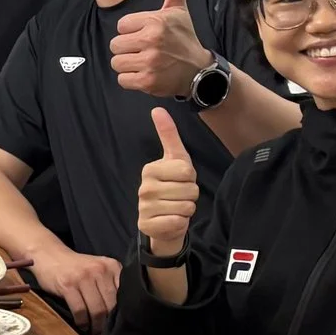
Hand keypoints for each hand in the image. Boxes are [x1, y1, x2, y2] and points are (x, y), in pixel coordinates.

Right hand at [32, 243, 121, 334]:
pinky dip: (82, 322)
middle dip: (107, 324)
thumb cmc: (76, 267)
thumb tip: (119, 312)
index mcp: (112, 266)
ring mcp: (83, 277)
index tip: (116, 324)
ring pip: (97, 310)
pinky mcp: (68, 285)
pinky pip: (80, 310)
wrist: (49, 255)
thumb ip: (110, 283)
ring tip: (94, 333)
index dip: (121, 313)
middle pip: (111, 305)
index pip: (124, 295)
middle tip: (104, 334)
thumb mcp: (98, 268)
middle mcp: (100, 270)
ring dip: (95, 327)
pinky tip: (82, 325)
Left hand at [110, 0, 211, 96]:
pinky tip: (145, 74)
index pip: (121, 25)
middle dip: (127, 48)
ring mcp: (149, 62)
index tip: (146, 35)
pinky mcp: (147, 81)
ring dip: (127, 65)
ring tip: (144, 62)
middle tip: (144, 50)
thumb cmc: (184, 38)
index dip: (131, 31)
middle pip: (115, 44)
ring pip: (116, 62)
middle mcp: (151, 40)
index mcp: (155, 21)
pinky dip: (131, 80)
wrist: (199, 71)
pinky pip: (122, 80)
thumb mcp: (179, 11)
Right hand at [138, 109, 199, 259]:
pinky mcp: (148, 226)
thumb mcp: (175, 160)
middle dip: (190, 195)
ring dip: (186, 210)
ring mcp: (144, 208)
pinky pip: (177, 221)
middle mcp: (144, 188)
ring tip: (175, 208)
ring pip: (186, 206)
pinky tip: (171, 220)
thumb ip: (168, 135)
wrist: (163, 222)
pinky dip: (180, 223)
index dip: (190, 178)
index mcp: (149, 169)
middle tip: (179, 196)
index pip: (187, 171)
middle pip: (189, 189)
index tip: (180, 181)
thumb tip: (157, 109)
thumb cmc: (172, 187)